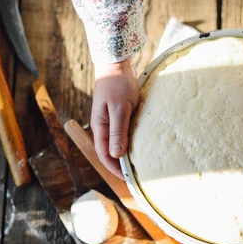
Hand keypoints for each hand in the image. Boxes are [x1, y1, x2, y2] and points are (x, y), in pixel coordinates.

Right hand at [91, 59, 139, 177]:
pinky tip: (142, 146)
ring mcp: (110, 121)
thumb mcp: (119, 108)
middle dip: (121, 166)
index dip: (116, 169)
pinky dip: (131, 143)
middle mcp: (103, 127)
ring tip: (141, 165)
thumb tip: (116, 155)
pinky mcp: (119, 116)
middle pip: (111, 152)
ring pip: (117, 144)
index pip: (105, 155)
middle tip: (137, 177)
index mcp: (100, 127)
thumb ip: (118, 131)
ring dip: (127, 155)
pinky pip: (123, 134)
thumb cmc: (118, 84)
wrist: (116, 64)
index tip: (129, 179)